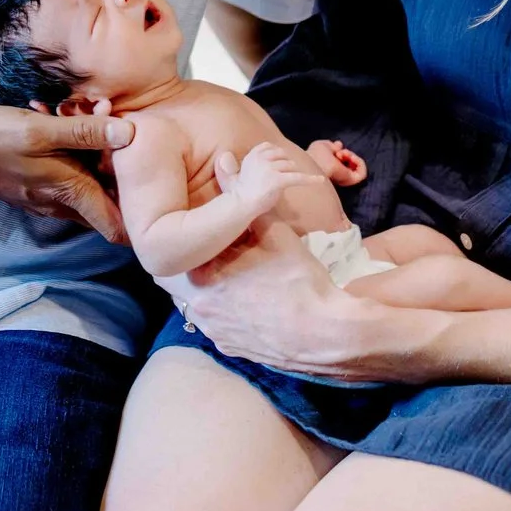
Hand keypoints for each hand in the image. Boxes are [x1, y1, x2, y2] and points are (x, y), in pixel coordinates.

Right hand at [0, 101, 133, 242]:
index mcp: (70, 192)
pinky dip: (76, 152)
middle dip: (119, 166)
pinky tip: (65, 120)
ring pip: (90, 183)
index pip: (118, 229)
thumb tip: (129, 133)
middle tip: (117, 122)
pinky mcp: (41, 185)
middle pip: (108, 200)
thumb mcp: (39, 130)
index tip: (152, 180)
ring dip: (96, 153)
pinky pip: (71, 175)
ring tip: (92, 113)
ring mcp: (51, 197)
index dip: (140, 211)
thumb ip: (84, 132)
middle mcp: (63, 203)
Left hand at [159, 209, 434, 379]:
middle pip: (186, 280)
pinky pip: (218, 327)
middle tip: (224, 257)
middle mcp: (198, 308)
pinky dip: (226, 315)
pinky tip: (248, 306)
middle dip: (200, 267)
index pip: (181, 253)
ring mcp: (214, 333)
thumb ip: (241, 195)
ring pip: (201, 305)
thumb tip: (224, 159)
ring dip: (212, 292)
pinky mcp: (230, 351)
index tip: (208, 236)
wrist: (328, 334)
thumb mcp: (273, 231)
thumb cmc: (299, 279)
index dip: (195, 242)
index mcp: (202, 275)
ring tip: (239, 281)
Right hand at [228, 140, 330, 216]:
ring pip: (290, 166)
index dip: (275, 153)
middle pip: (281, 156)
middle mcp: (261, 159)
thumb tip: (223, 155)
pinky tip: (320, 181)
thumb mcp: (230, 176)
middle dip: (286, 164)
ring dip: (293, 173)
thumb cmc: (236, 196)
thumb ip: (229, 166)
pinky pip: (298, 178)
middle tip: (287, 174)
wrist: (240, 206)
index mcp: (251, 156)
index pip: (267, 146)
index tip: (279, 159)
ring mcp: (270, 169)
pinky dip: (310, 180)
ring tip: (294, 181)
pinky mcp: (279, 180)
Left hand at [306, 139, 366, 185]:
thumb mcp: (322, 145)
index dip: (342, 152)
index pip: (342, 161)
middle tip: (340, 152)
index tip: (336, 147)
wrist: (314, 165)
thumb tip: (340, 145)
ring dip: (354, 157)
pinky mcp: (350, 181)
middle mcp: (337, 175)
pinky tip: (351, 157)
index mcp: (329, 169)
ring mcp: (344, 179)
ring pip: (357, 168)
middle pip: (351, 164)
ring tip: (345, 153)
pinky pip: (362, 173)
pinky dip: (360, 162)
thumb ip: (332, 146)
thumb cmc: (315, 156)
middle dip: (349, 154)